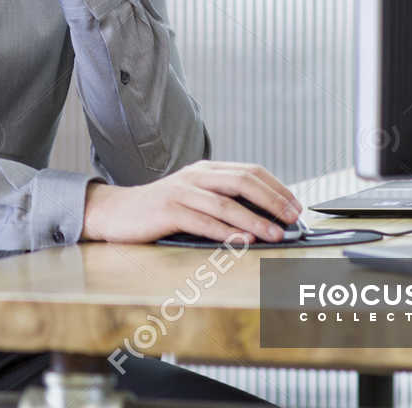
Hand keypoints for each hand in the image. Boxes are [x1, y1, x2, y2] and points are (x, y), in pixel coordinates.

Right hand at [80, 161, 303, 244]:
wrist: (116, 212)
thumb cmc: (159, 210)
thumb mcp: (193, 197)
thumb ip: (221, 200)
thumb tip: (264, 217)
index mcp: (205, 170)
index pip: (249, 171)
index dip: (276, 187)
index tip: (295, 206)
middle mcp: (195, 176)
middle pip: (242, 181)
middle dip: (272, 200)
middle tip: (291, 218)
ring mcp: (181, 192)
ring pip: (225, 204)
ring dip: (254, 220)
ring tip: (274, 234)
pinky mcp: (168, 211)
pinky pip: (202, 221)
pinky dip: (225, 232)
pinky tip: (242, 240)